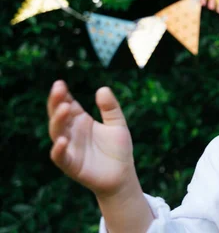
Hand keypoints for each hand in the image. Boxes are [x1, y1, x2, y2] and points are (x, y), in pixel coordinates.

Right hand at [47, 80, 135, 196]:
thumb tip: (102, 88)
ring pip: (57, 132)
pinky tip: (63, 140)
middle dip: (56, 102)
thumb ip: (110, 107)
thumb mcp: (117, 123)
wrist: (123, 175)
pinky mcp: (71, 165)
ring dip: (58, 121)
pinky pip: (60, 156)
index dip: (63, 94)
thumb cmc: (118, 149)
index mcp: (81, 121)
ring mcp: (70, 148)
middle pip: (59, 115)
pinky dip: (59, 149)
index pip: (68, 104)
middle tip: (58, 89)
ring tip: (63, 108)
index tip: (60, 83)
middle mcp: (72, 132)